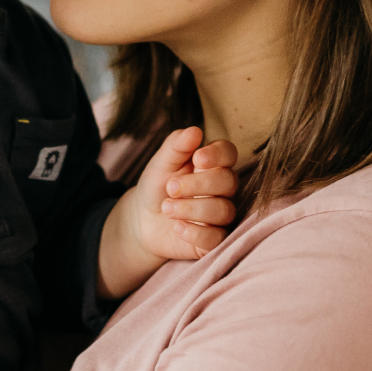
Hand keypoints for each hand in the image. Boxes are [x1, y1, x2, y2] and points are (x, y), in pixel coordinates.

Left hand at [97, 130, 238, 298]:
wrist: (141, 220)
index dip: (218, 155)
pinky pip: (216, 238)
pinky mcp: (214, 239)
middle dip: (198, 184)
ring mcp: (220, 215)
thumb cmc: (156, 186)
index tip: (197, 158)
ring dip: (192, 209)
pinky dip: (196, 233)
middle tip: (170, 187)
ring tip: (167, 208)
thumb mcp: (161, 163)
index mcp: (212, 165)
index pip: (229, 154)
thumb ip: (176, 145)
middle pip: (229, 182)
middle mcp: (222, 189)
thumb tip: (194, 130)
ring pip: (224, 211)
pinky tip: (177, 227)